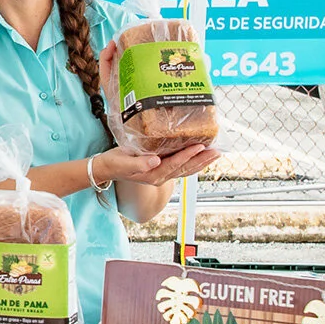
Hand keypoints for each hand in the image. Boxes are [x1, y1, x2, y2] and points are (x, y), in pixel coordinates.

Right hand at [92, 144, 220, 187]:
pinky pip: (181, 167)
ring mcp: (161, 174)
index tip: (200, 146)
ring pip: (186, 170)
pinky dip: (192, 162)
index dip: (188, 156)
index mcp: (153, 174)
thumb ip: (139, 163)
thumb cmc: (114, 163)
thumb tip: (156, 161)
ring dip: (201, 162)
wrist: (107, 168)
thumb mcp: (123, 162)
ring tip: (215, 154)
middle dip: (202, 161)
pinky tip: (199, 156)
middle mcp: (160, 176)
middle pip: (186, 169)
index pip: (174, 165)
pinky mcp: (160, 170)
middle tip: (217, 152)